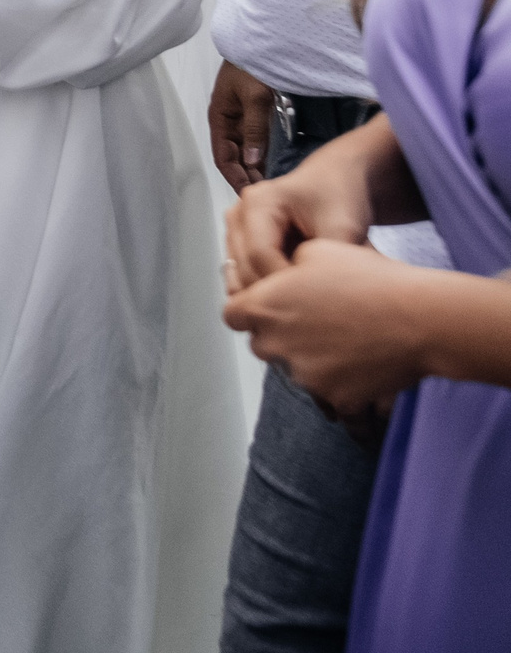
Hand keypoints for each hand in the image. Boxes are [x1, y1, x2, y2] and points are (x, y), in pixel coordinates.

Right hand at [210, 61, 275, 190]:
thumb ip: (254, 130)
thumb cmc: (251, 67)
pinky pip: (254, 142)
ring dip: (252, 169)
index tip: (247, 193)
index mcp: (219, 119)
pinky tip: (269, 168)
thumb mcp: (255, 98)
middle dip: (244, 176)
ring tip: (266, 187)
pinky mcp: (252, 117)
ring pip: (244, 152)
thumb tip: (252, 161)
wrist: (259, 44)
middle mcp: (227, 123)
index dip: (233, 176)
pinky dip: (260, 157)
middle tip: (261, 195)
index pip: (223, 157)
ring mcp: (240, 120)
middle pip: (232, 157)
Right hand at [222, 139, 376, 290]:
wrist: (336, 181)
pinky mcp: (238, 244)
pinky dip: (265, 291)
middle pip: (244, 268)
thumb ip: (325, 262)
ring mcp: (234, 229)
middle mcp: (237, 214)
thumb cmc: (340, 199)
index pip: (258, 255)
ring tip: (303, 300)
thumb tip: (316, 301)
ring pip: (238, 277)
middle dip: (275, 293)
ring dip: (268, 294)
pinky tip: (292, 293)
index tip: (316, 303)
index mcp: (257, 203)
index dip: (284, 283)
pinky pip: (242, 277)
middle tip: (311, 309)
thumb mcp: (344, 228)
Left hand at [223, 239, 442, 412]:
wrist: (420, 317)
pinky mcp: (336, 398)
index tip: (265, 310)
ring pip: (296, 372)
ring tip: (347, 343)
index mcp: (265, 307)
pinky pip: (332, 402)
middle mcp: (276, 344)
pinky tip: (358, 381)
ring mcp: (305, 376)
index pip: (232, 316)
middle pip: (263, 345)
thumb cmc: (371, 279)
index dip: (247, 312)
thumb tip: (283, 274)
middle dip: (281, 336)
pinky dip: (343, 393)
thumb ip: (286, 265)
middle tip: (314, 324)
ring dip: (312, 361)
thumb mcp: (317, 250)